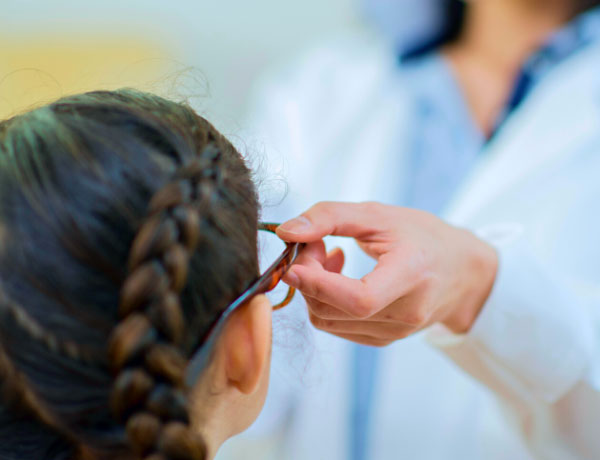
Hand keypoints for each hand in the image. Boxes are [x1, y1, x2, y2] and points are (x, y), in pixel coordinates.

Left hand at [276, 202, 497, 345]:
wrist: (462, 271)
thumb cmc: (422, 236)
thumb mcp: (379, 214)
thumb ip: (330, 217)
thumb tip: (286, 232)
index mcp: (411, 276)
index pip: (359, 299)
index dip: (318, 284)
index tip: (293, 262)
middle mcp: (405, 313)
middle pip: (334, 311)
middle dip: (308, 277)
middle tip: (314, 244)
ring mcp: (394, 332)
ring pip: (328, 321)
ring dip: (314, 289)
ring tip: (330, 256)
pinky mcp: (383, 340)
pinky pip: (336, 326)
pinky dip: (325, 301)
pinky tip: (340, 276)